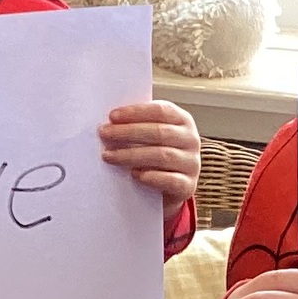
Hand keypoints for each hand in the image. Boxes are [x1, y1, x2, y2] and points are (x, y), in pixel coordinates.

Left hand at [100, 99, 201, 217]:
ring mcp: (191, 163)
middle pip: (159, 132)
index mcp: (183, 120)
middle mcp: (191, 140)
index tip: (112, 116)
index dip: (136, 112)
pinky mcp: (188, 186)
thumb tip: (111, 121)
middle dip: (128, 132)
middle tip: (105, 135)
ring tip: (110, 156)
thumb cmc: (158, 154)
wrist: (173, 187)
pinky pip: (170, 180)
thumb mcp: (153, 136)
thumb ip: (139, 125)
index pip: (161, 111)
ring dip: (131, 155)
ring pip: (162, 156)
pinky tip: (134, 175)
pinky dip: (151, 177)